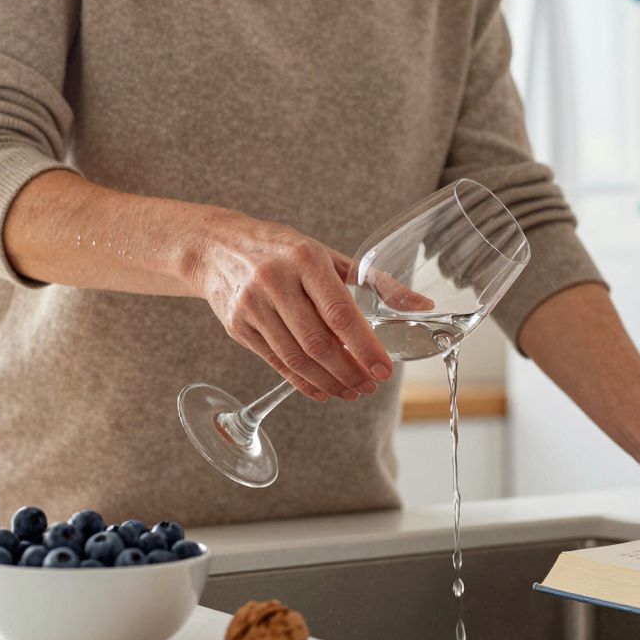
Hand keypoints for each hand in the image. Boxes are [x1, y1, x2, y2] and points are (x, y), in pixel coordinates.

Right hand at [189, 210, 392, 401]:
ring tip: (352, 391)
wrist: (217, 248)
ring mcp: (253, 307)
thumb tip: (421, 305)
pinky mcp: (238, 328)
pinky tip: (323, 390)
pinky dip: (303, 382)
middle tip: (370, 385)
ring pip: (297, 358)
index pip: (339, 312)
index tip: (383, 369)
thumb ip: (375, 281)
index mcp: (304, 259)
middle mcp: (275, 282)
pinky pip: (276, 364)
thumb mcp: (328, 256)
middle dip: (349, 371)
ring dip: (330, 382)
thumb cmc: (282, 251)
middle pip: (318, 342)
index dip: (364, 347)